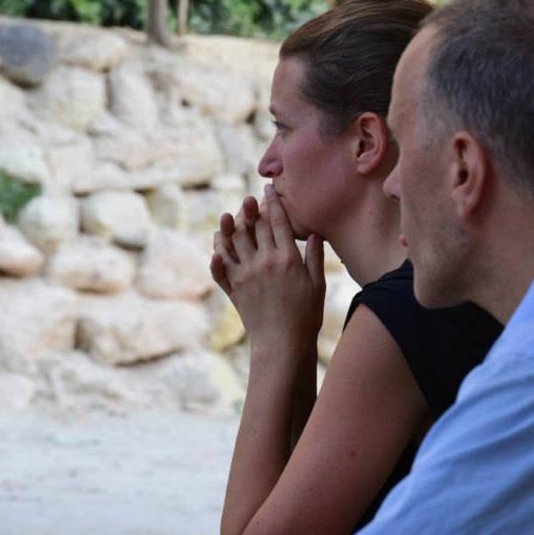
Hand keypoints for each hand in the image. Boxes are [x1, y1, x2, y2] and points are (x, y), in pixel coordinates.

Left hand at [213, 186, 324, 361]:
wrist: (282, 345)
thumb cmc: (306, 316)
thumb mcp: (317, 285)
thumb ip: (315, 257)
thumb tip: (315, 232)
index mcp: (287, 258)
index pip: (278, 222)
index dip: (273, 203)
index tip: (269, 189)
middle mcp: (264, 262)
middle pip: (254, 227)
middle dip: (252, 209)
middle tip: (250, 197)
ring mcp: (245, 274)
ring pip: (233, 242)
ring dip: (230, 226)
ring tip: (229, 215)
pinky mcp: (234, 289)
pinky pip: (220, 268)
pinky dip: (216, 256)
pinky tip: (215, 247)